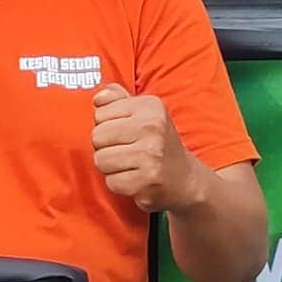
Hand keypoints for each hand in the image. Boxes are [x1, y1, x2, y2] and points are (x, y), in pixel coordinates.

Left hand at [90, 83, 204, 214]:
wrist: (184, 177)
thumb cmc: (156, 142)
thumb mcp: (142, 112)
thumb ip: (116, 98)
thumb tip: (97, 99)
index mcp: (150, 106)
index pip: (100, 113)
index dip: (107, 125)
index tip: (125, 132)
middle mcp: (152, 127)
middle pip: (97, 136)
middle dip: (105, 146)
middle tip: (126, 150)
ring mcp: (150, 154)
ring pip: (101, 160)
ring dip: (110, 166)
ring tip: (129, 164)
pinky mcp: (147, 179)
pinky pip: (111, 182)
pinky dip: (119, 183)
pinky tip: (134, 177)